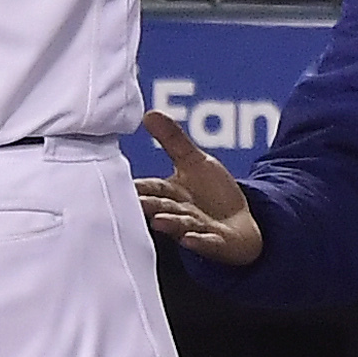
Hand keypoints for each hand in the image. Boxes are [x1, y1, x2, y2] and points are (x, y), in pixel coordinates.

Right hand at [134, 110, 261, 264]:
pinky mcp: (218, 243)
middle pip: (162, 208)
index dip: (138, 187)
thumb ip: (172, 140)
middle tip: (136, 203)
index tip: (117, 183)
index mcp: (171, 194)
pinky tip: (190, 239)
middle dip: (149, 206)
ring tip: (158, 221)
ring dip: (170, 224)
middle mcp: (180, 213)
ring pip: (181, 226)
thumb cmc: (213, 194)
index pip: (151, 188)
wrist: (240, 226)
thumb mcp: (194, 162)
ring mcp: (198, 229)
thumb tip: (149, 113)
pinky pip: (207, 243)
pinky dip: (199, 242)